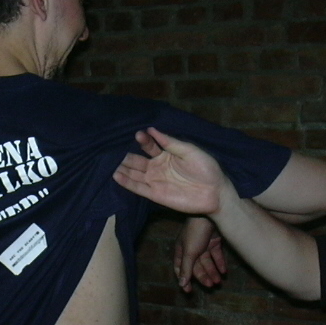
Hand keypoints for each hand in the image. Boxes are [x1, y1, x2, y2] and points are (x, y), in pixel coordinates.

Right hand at [114, 127, 231, 215]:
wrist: (215, 192)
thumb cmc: (206, 168)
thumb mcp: (189, 151)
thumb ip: (170, 143)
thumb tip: (152, 130)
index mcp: (166, 155)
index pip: (149, 146)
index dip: (143, 140)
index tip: (138, 134)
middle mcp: (158, 167)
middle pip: (138, 160)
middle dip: (127, 156)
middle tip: (114, 151)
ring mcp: (155, 181)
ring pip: (135, 174)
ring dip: (123, 169)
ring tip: (110, 163)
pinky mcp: (155, 195)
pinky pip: (138, 188)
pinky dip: (127, 183)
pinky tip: (116, 176)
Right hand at [175, 217, 225, 290]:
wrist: (211, 211)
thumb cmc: (195, 231)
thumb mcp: (189, 252)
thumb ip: (187, 269)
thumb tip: (181, 284)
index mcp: (181, 250)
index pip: (180, 268)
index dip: (184, 279)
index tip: (189, 291)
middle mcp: (191, 248)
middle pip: (196, 267)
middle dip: (203, 277)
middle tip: (211, 286)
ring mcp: (203, 244)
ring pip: (207, 262)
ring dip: (212, 272)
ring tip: (218, 282)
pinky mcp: (214, 240)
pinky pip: (216, 255)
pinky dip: (220, 263)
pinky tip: (224, 272)